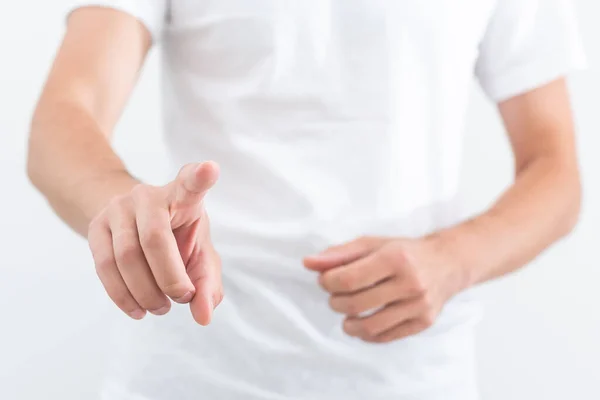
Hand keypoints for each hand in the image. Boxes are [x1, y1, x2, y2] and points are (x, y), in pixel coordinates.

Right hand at [87, 162, 221, 324]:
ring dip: (146, 292)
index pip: (191, 183)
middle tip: (182, 298)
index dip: (200, 177)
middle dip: (170, 278)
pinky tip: (138, 310)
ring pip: (126, 257)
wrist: (130, 220)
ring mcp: (118, 208)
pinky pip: (104, 267)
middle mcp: (148, 196)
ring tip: (161, 307)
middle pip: (155, 239)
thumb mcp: (199, 254)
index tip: (211, 169)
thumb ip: (207, 283)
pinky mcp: (96, 227)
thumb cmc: (176, 236)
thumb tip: (203, 315)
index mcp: (182, 195)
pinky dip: (123, 296)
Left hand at [304, 236, 465, 342]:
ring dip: (348, 323)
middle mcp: (410, 282)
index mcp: (395, 258)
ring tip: (346, 315)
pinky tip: (362, 324)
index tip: (325, 281)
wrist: (447, 263)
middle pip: (356, 304)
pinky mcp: (424, 322)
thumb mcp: (372, 244)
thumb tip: (308, 263)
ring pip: (370, 326)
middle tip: (335, 297)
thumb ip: (339, 254)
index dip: (328, 283)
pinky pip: (386, 336)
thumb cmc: (404, 251)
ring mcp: (419, 305)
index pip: (349, 279)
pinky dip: (367, 334)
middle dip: (336, 302)